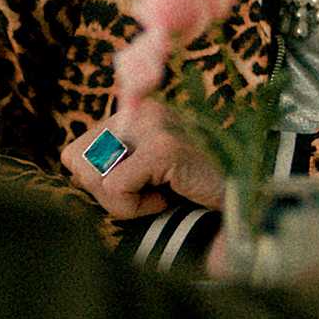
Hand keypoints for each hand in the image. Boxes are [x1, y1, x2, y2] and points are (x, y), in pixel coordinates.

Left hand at [59, 96, 225, 217]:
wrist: (244, 199)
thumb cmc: (193, 192)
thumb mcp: (147, 175)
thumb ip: (113, 168)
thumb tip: (73, 177)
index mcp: (136, 113)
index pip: (75, 152)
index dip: (95, 183)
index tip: (135, 190)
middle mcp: (142, 110)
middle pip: (77, 161)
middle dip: (105, 193)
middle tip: (145, 196)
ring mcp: (154, 125)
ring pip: (93, 175)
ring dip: (122, 202)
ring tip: (159, 196)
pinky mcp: (163, 147)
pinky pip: (116, 188)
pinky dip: (136, 207)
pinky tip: (168, 200)